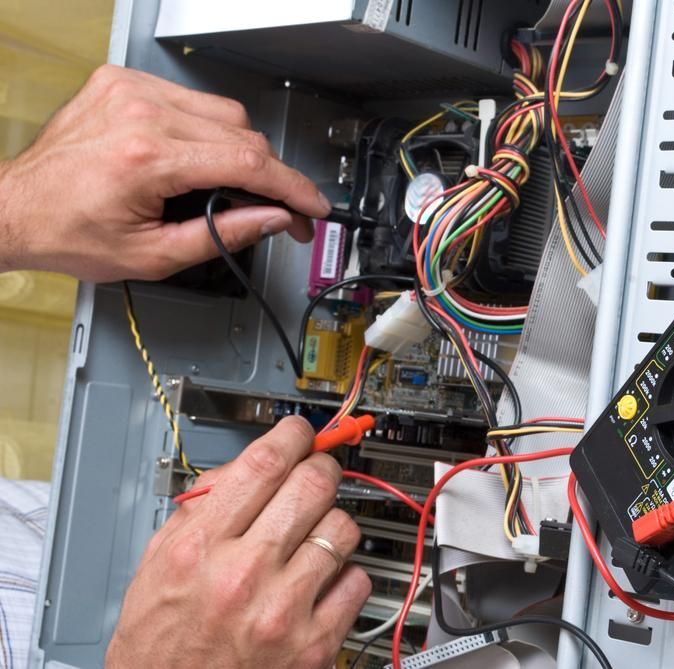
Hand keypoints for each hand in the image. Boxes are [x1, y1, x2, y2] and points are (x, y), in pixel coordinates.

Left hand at [0, 64, 327, 281]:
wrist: (15, 207)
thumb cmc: (68, 231)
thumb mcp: (153, 255)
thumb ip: (222, 235)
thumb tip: (272, 219)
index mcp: (147, 157)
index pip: (247, 163)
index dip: (291, 188)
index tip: (311, 206)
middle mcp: (140, 112)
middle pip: (243, 134)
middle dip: (271, 176)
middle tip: (280, 210)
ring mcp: (130, 90)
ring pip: (224, 112)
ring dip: (241, 150)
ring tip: (235, 185)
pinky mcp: (123, 82)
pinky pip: (191, 99)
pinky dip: (208, 128)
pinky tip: (199, 156)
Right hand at [106, 417, 370, 668]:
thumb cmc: (160, 646)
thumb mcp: (155, 567)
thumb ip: (199, 510)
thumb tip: (248, 467)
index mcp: (199, 550)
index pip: (263, 464)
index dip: (291, 435)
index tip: (300, 431)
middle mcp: (243, 576)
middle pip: (313, 485)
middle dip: (320, 469)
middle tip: (315, 475)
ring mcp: (284, 611)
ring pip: (343, 528)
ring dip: (331, 524)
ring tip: (310, 540)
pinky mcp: (315, 644)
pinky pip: (358, 580)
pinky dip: (345, 576)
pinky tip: (319, 583)